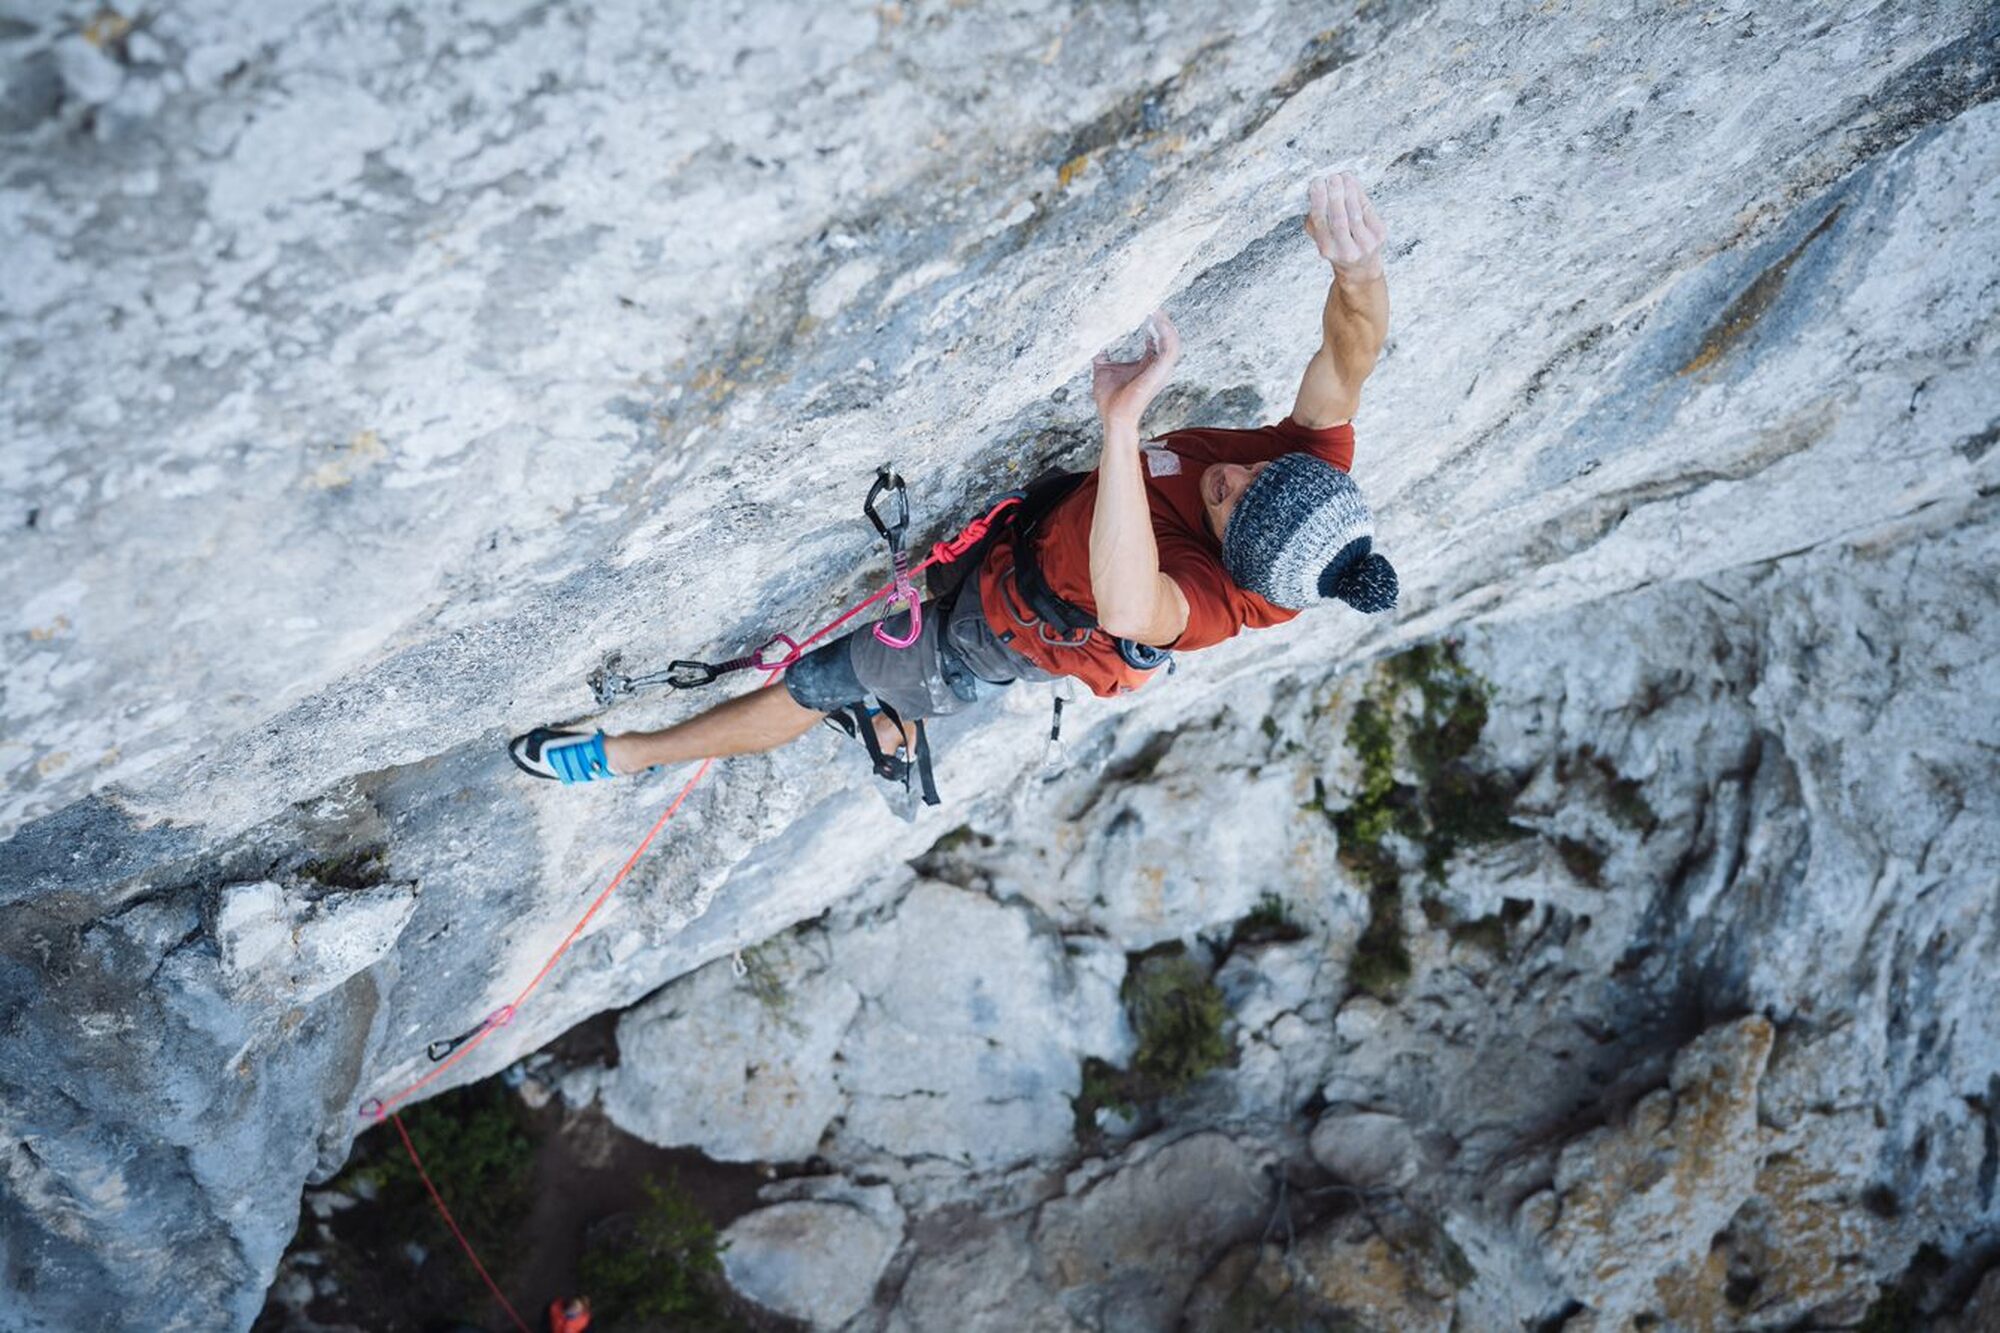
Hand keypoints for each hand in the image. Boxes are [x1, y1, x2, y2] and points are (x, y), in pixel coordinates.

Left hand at [1091, 309, 1180, 430]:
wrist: (1113, 416)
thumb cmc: (1109, 398)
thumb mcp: (1102, 369)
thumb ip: (1100, 356)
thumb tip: (1090, 345)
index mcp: (1147, 364)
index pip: (1157, 338)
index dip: (1153, 322)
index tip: (1144, 306)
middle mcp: (1157, 366)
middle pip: (1168, 336)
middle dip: (1162, 319)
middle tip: (1151, 302)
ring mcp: (1161, 369)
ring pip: (1173, 340)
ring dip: (1166, 324)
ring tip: (1154, 309)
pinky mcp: (1160, 372)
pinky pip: (1170, 348)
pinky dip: (1166, 333)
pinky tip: (1155, 320)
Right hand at [1304, 171, 1386, 280]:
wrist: (1361, 267)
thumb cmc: (1337, 245)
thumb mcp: (1321, 237)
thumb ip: (1315, 218)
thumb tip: (1314, 190)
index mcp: (1327, 249)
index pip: (1321, 222)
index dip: (1318, 200)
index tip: (1316, 183)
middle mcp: (1346, 251)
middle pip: (1339, 218)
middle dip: (1335, 195)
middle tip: (1332, 177)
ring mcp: (1365, 245)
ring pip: (1355, 213)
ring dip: (1349, 192)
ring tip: (1343, 177)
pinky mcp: (1379, 236)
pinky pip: (1368, 211)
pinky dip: (1360, 195)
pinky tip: (1354, 185)